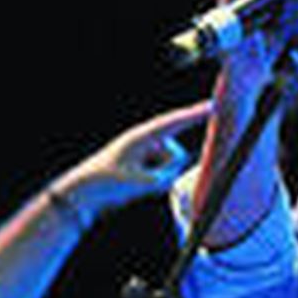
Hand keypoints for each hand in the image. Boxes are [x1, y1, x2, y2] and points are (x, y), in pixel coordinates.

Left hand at [61, 101, 211, 210]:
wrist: (82, 192)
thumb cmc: (105, 183)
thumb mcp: (136, 183)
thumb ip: (163, 178)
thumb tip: (176, 173)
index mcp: (141, 137)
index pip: (175, 122)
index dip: (196, 114)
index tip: (215, 105)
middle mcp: (145, 140)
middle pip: (175, 155)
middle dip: (166, 171)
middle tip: (143, 181)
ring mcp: (145, 151)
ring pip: (170, 166)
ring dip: (159, 178)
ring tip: (131, 185)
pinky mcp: (144, 163)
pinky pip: (164, 173)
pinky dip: (156, 181)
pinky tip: (134, 186)